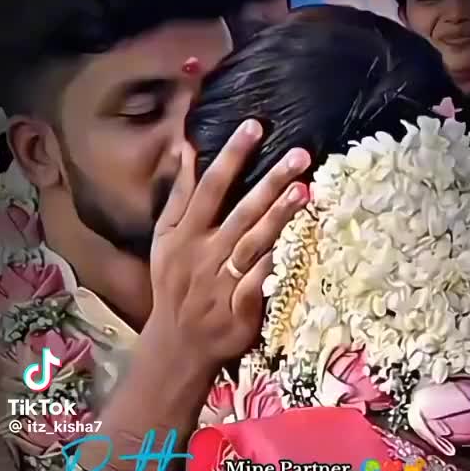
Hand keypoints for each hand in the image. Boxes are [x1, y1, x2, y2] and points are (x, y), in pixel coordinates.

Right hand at [147, 120, 310, 372]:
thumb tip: (185, 149)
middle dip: (268, 182)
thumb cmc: (175, 284)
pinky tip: (300, 243)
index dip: (230, 157)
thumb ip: (178, 195)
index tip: (254, 127)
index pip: (208, 189)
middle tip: (299, 155)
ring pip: (254, 244)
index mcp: (183, 235)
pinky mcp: (240, 310)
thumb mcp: (165, 239)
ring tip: (304, 189)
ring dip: (279, 217)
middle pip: (239, 213)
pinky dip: (276, 263)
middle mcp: (203, 255)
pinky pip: (261, 282)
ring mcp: (222, 283)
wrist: (178, 343)